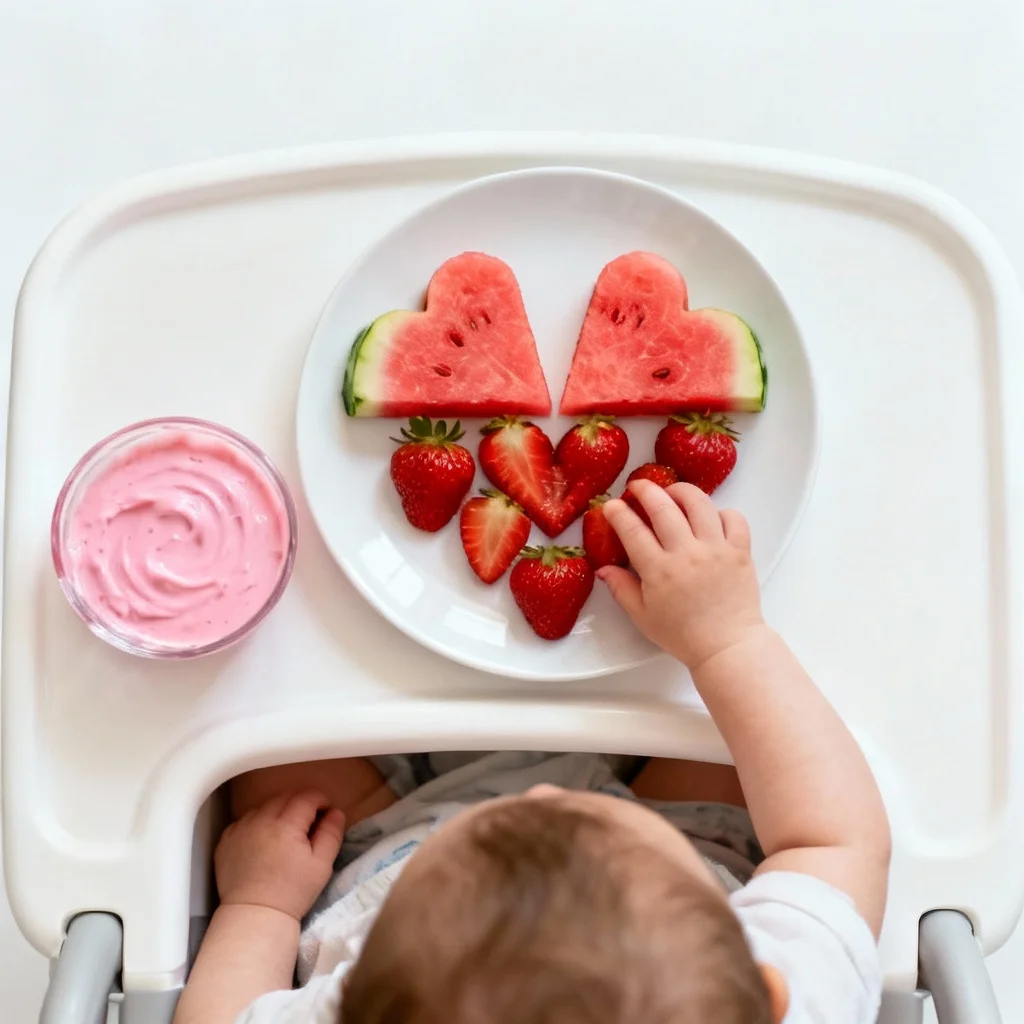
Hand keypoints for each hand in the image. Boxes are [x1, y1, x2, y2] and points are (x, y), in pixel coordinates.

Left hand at [214, 789, 344, 921]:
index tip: (325, 812)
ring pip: (264, 806)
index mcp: (286, 826)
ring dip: (278, 811)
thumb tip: (335, 811)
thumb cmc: (293, 892)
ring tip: (284, 832)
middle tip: (308, 821)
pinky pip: (244, 820)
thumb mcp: (322, 865)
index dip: (320, 800)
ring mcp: (239, 830)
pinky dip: (257, 823)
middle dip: (300, 803)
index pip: (306, 797)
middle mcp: (260, 821)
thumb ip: (331, 834)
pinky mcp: (226, 841)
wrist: (255, 916)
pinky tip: (263, 839)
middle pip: (284, 797)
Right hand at [600, 481, 764, 669]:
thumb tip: (603, 568)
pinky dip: (721, 512)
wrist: (727, 646)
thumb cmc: (682, 635)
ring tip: (673, 492)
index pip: (632, 530)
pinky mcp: (740, 551)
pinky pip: (733, 518)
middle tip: (638, 486)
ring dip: (682, 491)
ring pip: (699, 503)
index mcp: (659, 570)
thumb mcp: (642, 616)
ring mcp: (716, 549)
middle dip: (646, 490)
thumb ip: (621, 588)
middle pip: (663, 507)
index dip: (618, 512)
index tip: (612, 505)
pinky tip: (709, 518)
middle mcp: (687, 553)